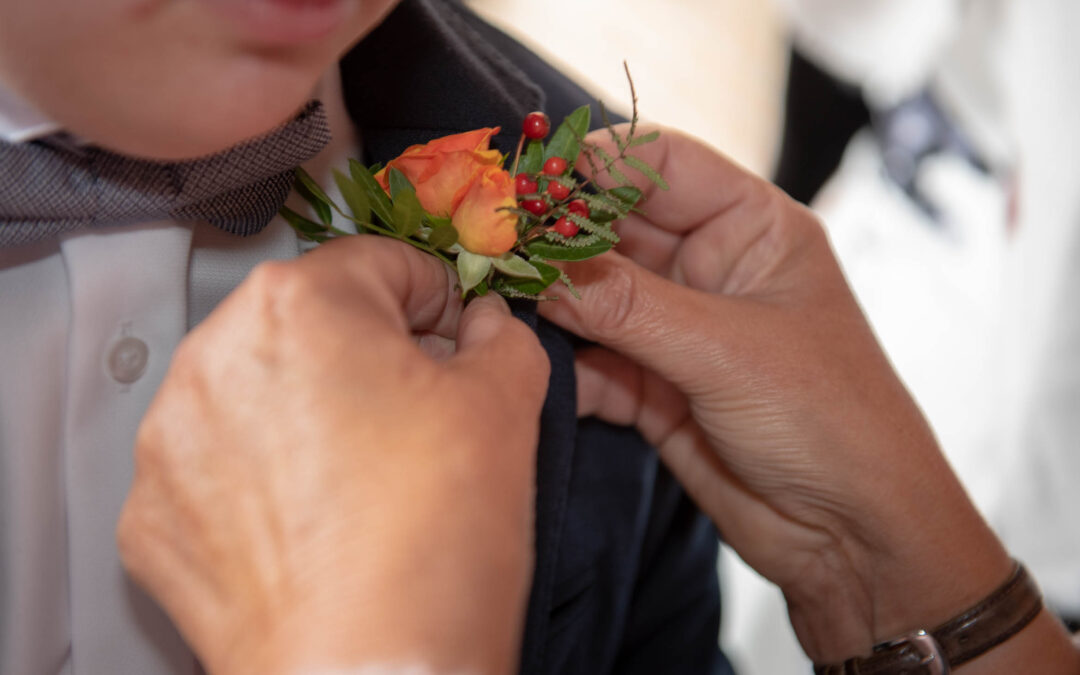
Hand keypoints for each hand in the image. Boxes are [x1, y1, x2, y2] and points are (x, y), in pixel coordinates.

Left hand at [117, 237, 548, 674]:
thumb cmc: (435, 541)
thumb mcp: (508, 405)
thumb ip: (501, 336)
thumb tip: (484, 326)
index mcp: (302, 304)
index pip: (381, 264)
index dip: (433, 299)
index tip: (450, 338)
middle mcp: (216, 354)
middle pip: (310, 324)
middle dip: (365, 355)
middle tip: (414, 416)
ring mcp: (172, 438)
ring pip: (257, 390)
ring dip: (306, 411)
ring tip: (360, 477)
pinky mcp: (153, 513)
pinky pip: (215, 464)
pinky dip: (257, 478)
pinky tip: (310, 520)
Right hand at [540, 127, 1015, 661]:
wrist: (851, 535)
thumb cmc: (828, 419)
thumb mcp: (726, 350)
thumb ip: (628, 306)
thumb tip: (540, 266)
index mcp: (751, 229)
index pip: (663, 164)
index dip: (596, 164)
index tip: (532, 177)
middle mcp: (710, 269)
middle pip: (614, 229)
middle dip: (557, 237)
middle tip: (492, 242)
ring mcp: (677, 328)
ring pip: (594, 296)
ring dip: (550, 302)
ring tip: (497, 300)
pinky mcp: (653, 386)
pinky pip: (592, 360)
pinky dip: (563, 364)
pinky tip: (532, 366)